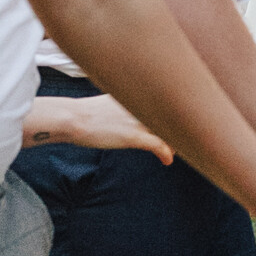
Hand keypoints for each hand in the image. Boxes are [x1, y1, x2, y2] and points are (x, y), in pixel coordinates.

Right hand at [21, 92, 170, 158]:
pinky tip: (167, 161)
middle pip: (172, 114)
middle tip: (184, 138)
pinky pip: (158, 145)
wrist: (72, 118)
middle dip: (180, 127)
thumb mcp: (109, 102)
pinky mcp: (133, 136)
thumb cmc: (85, 113)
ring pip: (169, 130)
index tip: (180, 121)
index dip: (176, 111)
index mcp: (136, 93)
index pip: (165, 100)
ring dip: (175, 142)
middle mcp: (141, 104)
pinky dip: (166, 154)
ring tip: (176, 151)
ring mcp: (138, 120)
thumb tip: (128, 115)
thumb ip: (124, 106)